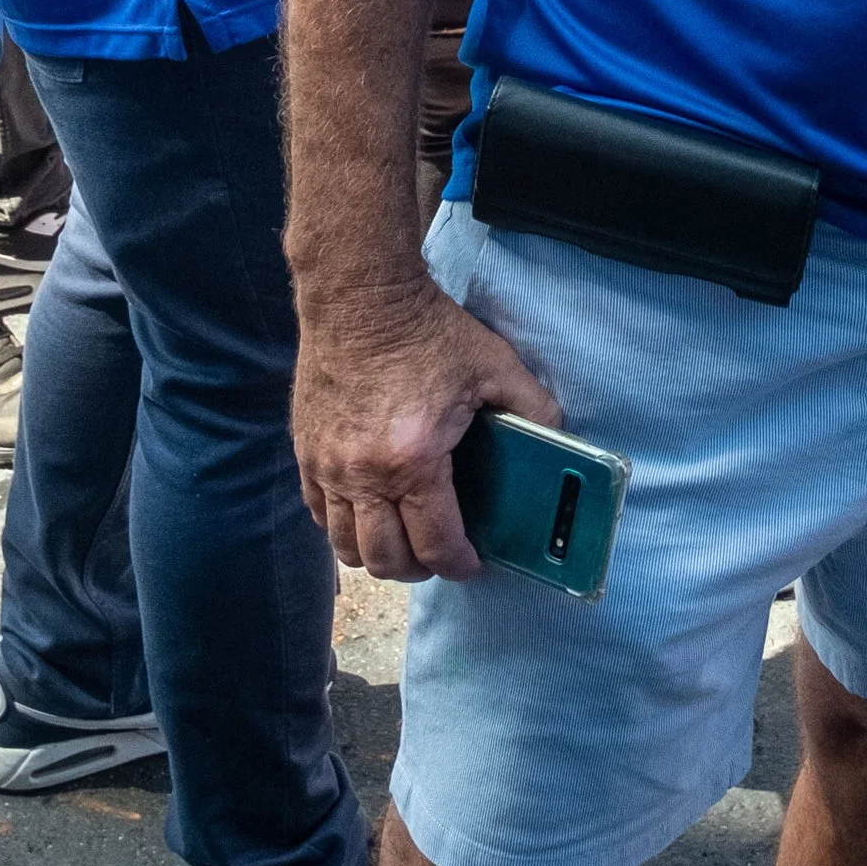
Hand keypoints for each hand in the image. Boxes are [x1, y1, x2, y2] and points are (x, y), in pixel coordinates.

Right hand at [294, 283, 562, 580]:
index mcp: (413, 461)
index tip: (471, 563)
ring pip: (344, 546)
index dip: (459, 565)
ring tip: (401, 541)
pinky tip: (365, 513)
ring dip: (376, 556)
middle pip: (385, 559)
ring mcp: (326, 466)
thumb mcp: (495, 365)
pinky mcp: (305, 450)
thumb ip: (534, 408)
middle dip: (418, 569)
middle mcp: (363, 474)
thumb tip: (561, 439)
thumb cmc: (426, 331)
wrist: (360, 296)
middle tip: (439, 556)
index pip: (435, 544)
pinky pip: (318, 513)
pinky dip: (342, 527)